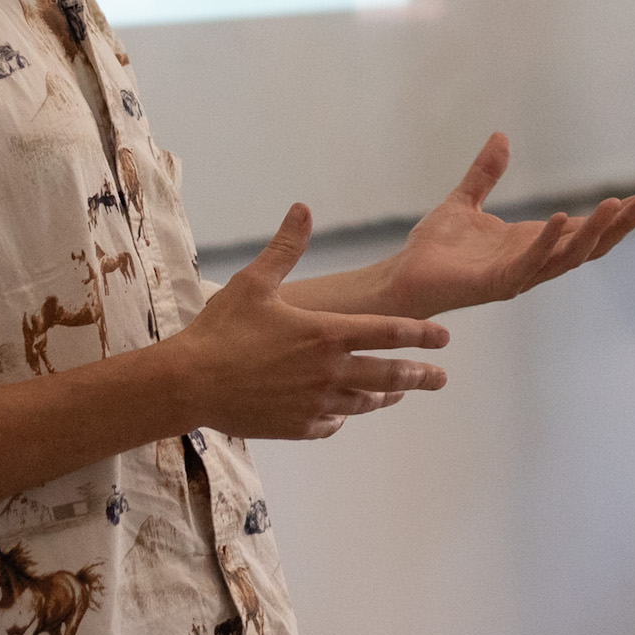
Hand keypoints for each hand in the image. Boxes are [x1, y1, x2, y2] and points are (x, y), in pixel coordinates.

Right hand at [176, 204, 450, 439]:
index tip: (445, 338)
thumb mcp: (254, 282)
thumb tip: (303, 208)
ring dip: (384, 396)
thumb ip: (286, 247)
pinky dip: (342, 416)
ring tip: (397, 392)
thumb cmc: (220, 329)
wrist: (189, 384)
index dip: (421, 335)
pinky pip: (331, 423)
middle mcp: (328, 372)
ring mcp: (314, 403)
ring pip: (362, 403)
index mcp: (326, 334)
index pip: (388, 333)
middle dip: (419, 375)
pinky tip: (342, 413)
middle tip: (441, 378)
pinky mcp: (296, 426)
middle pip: (388, 375)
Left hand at [382, 133, 634, 319]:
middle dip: (619, 226)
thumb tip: (501, 137)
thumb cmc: (434, 249)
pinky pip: (529, 264)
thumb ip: (485, 173)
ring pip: (567, 257)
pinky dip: (547, 243)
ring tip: (616, 206)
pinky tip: (561, 219)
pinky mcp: (496, 283)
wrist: (403, 276)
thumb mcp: (464, 201)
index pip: (583, 231)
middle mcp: (531, 262)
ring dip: (593, 233)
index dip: (613, 217)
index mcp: (530, 243)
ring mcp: (518, 275)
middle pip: (588, 246)